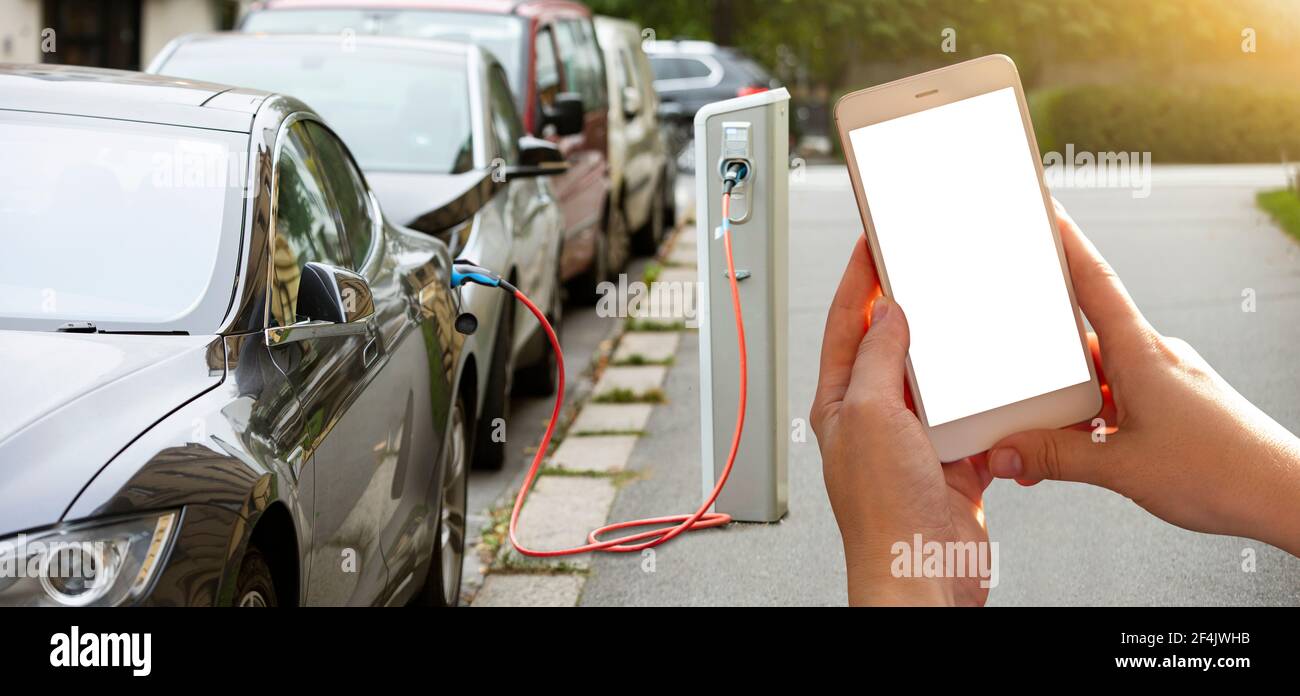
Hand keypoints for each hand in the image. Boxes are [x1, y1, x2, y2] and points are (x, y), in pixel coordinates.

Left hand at [811, 236, 992, 605]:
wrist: (924, 576)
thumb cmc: (884, 513)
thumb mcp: (871, 416)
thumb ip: (878, 360)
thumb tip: (887, 314)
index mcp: (841, 403)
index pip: (845, 324)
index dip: (857, 280)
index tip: (872, 242)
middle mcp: (875, 418)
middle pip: (893, 346)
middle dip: (911, 307)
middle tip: (929, 268)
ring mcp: (915, 441)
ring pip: (939, 380)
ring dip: (957, 354)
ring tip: (972, 319)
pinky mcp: (954, 462)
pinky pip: (974, 418)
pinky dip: (990, 401)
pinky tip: (1004, 386)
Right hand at [989, 202, 1299, 555]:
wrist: (1283, 497)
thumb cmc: (1223, 471)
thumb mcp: (1119, 467)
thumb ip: (1053, 457)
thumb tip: (1005, 452)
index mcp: (1140, 352)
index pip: (1093, 280)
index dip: (1065, 241)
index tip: (1045, 209)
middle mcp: (1154, 356)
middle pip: (1083, 338)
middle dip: (1044, 360)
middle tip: (1013, 383)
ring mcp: (1166, 380)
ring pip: (1100, 376)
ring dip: (1068, 404)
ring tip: (1043, 439)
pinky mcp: (1176, 405)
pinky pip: (1120, 399)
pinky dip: (1092, 420)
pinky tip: (1081, 449)